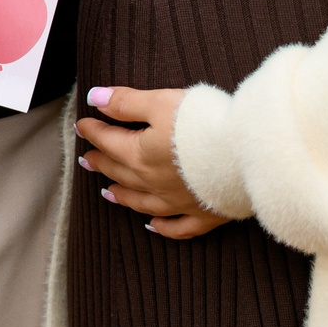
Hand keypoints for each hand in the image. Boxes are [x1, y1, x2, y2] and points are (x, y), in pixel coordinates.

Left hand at [76, 85, 231, 239]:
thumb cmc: (202, 123)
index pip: (109, 141)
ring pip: (141, 202)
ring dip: (122, 196)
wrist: (245, 155)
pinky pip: (178, 228)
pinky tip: (153, 226)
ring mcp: (178, 203)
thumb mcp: (161, 102)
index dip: (93, 131)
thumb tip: (95, 98)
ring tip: (108, 193)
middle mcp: (153, 183)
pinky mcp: (204, 215)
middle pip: (120, 172)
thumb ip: (127, 102)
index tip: (82, 125)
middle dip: (101, 163)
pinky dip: (162, 228)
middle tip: (88, 159)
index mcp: (140, 155)